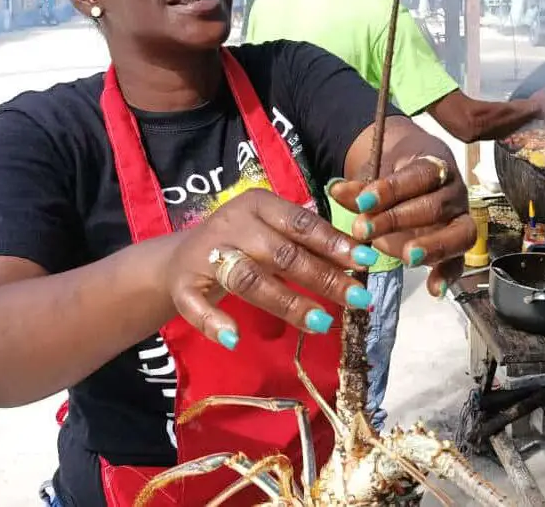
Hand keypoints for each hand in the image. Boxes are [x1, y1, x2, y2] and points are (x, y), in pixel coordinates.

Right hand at [162, 190, 379, 348]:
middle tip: (358, 298)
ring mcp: (207, 254)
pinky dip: (214, 322)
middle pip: (282, 253)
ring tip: (321, 323)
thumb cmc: (242, 242)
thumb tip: (359, 259)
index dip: (334, 243)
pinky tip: (234, 339)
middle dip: (324, 277)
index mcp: (258, 204)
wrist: (179, 257)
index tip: (366, 261)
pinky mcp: (184, 285)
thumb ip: (308, 243)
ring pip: (249, 279)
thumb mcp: (274, 232)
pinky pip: (197, 305)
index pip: (302, 223)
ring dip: (287, 302)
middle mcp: (233, 224)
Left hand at [328, 155, 476, 297]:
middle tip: (364, 231)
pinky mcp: (457, 247)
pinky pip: (459, 262)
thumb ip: (359, 189)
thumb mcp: (375, 178)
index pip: (418, 175)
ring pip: (459, 233)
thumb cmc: (394, 180)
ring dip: (433, 247)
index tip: (362, 202)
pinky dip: (448, 275)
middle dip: (397, 220)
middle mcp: (453, 192)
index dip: (390, 189)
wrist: (412, 182)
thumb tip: (336, 190)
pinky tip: (434, 289)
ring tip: (408, 257)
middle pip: (434, 206)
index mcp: (433, 166)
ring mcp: (459, 220)